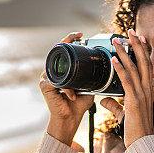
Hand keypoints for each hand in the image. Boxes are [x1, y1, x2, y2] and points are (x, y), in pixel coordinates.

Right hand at [40, 32, 93, 146]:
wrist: (71, 118)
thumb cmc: (79, 103)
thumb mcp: (90, 85)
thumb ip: (94, 75)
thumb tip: (109, 65)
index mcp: (63, 69)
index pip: (65, 50)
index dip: (70, 39)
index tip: (81, 34)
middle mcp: (53, 71)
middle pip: (57, 52)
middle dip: (67, 42)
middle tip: (78, 36)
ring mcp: (46, 77)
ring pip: (56, 65)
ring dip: (68, 65)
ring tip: (76, 69)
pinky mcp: (44, 86)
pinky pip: (55, 83)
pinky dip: (66, 89)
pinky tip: (73, 94)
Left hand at [100, 30, 153, 147]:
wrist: (142, 144)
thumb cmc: (136, 131)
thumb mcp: (124, 115)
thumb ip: (115, 105)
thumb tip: (105, 100)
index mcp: (146, 92)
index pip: (146, 66)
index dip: (143, 52)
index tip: (138, 39)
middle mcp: (146, 90)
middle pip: (143, 61)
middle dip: (137, 45)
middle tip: (130, 31)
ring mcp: (141, 95)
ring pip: (134, 67)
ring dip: (125, 52)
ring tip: (117, 40)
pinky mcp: (134, 101)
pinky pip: (127, 81)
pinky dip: (121, 68)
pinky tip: (114, 59)